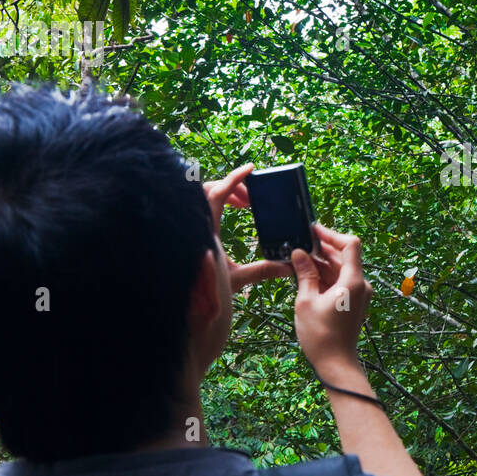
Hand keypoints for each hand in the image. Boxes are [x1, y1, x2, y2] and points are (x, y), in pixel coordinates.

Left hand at [202, 163, 291, 292]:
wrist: (187, 307)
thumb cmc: (208, 292)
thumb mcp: (237, 279)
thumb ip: (263, 270)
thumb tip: (289, 266)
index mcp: (205, 232)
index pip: (216, 194)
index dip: (233, 178)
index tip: (250, 169)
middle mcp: (196, 225)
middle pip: (210, 189)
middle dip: (234, 187)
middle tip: (253, 200)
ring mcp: (191, 226)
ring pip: (206, 195)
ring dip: (227, 194)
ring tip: (247, 204)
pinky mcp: (192, 231)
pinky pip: (203, 204)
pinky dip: (220, 201)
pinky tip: (234, 211)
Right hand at [289, 223, 373, 369]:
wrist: (336, 364)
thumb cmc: (320, 335)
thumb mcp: (306, 301)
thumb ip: (304, 274)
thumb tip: (298, 253)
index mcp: (354, 281)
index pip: (350, 245)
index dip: (332, 234)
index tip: (313, 230)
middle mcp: (361, 285)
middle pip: (345, 256)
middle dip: (323, 248)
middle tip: (300, 243)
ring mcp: (359, 294)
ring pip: (341, 269)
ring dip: (322, 262)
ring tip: (298, 258)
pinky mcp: (353, 302)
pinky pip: (341, 281)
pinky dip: (326, 276)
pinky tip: (307, 275)